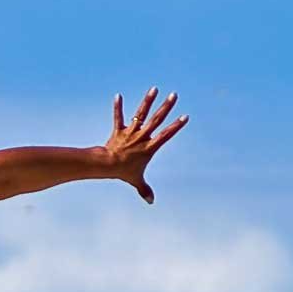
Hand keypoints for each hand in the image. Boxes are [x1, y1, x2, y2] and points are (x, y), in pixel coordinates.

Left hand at [104, 87, 187, 204]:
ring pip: (140, 115)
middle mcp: (141, 137)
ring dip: (147, 101)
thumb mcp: (136, 180)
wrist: (106, 166)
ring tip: (154, 88)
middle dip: (166, 107)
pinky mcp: (118, 131)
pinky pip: (118, 118)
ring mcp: (130, 133)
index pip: (165, 135)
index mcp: (149, 147)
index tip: (185, 117)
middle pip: (156, 120)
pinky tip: (118, 96)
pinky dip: (117, 107)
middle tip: (174, 95)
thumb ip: (144, 189)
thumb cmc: (123, 172)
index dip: (176, 126)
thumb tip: (151, 202)